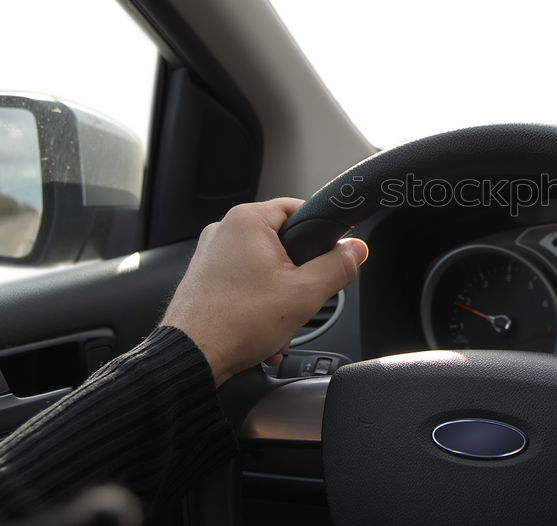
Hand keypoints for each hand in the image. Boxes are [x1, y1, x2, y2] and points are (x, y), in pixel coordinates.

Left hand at [161, 198, 367, 385]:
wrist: (190, 358)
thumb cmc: (236, 323)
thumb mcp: (305, 294)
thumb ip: (338, 266)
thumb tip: (356, 250)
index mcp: (247, 220)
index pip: (299, 208)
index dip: (321, 233)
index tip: (332, 254)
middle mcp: (224, 231)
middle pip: (283, 243)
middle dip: (298, 278)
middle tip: (302, 300)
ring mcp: (210, 256)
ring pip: (265, 269)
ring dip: (280, 298)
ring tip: (279, 325)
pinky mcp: (204, 279)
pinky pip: (245, 285)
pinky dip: (259, 306)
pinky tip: (264, 333)